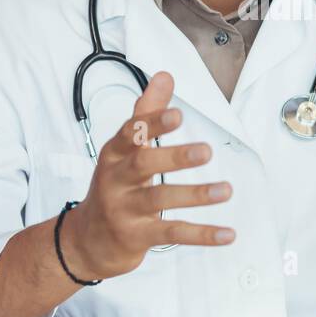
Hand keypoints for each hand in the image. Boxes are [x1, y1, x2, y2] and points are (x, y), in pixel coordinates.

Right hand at [61, 71, 233, 280]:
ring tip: (225, 190)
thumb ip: (146, 112)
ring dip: (195, 195)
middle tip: (206, 151)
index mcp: (114, 154)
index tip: (177, 114)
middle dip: (174, 157)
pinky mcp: (137, 237)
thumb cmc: (113, 186)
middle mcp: (116, 180)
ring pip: (160, 200)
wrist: (88, 241)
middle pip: (142, 165)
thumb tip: (164, 76)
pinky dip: (201, 235)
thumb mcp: (123, 150)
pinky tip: (227, 233)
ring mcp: (125, 210)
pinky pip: (172, 233)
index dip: (153, 123)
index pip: (130, 134)